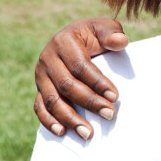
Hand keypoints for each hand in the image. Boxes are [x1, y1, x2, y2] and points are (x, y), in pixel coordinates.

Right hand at [33, 18, 128, 139]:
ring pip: (52, 100)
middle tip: (110, 114)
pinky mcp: (39, 88)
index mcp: (63, 41)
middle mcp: (47, 58)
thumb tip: (121, 41)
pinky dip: (49, 121)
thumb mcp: (103, 28)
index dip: (97, 82)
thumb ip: (112, 33)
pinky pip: (39, 107)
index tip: (115, 96)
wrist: (72, 38)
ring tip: (88, 133)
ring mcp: (41, 75)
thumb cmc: (92, 35)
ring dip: (70, 118)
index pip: (80, 65)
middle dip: (89, 102)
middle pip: (67, 85)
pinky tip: (62, 132)